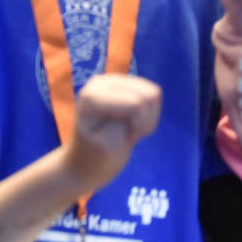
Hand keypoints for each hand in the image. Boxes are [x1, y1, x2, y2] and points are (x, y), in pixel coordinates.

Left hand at [64, 73, 162, 191]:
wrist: (87, 160)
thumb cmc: (95, 156)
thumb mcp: (108, 146)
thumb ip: (122, 123)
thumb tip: (137, 103)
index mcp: (92, 96)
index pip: (136, 103)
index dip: (138, 126)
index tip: (120, 139)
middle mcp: (100, 82)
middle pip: (148, 96)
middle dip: (144, 121)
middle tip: (125, 134)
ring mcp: (113, 81)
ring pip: (154, 94)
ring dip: (147, 119)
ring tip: (127, 129)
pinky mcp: (125, 85)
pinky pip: (154, 96)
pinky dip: (148, 115)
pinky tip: (132, 123)